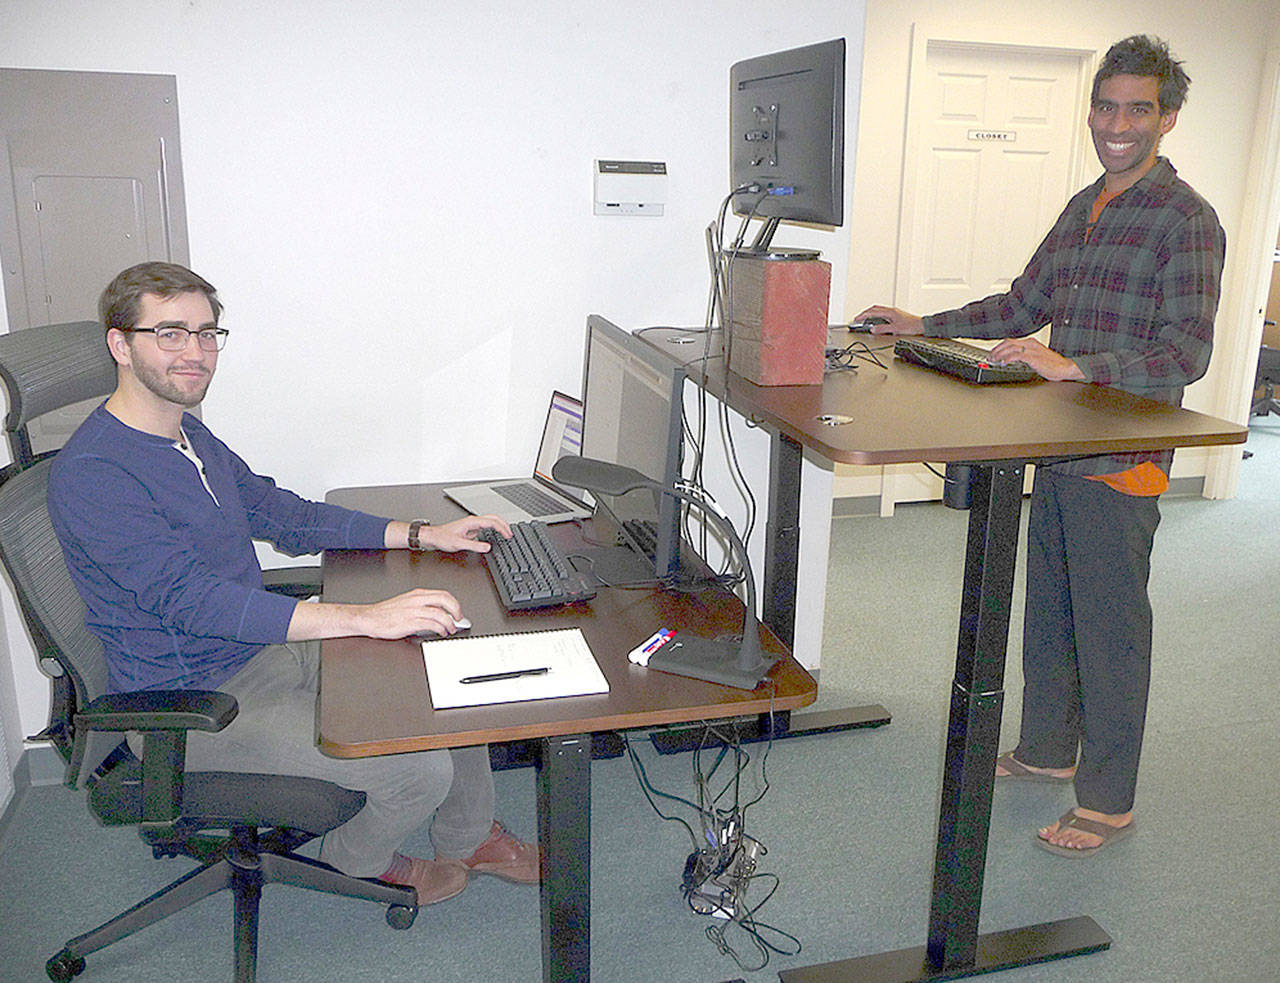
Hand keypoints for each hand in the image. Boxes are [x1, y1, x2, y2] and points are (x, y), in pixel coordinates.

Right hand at [351, 588, 467, 638]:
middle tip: (459, 618)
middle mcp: (417, 600)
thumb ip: (421, 605)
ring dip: (449, 623)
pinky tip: (441, 632)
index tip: (458, 611)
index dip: (454, 603)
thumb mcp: (406, 602)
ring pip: (440, 613)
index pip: (442, 594)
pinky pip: (431, 624)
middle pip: (444, 600)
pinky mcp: (410, 622)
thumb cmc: (385, 613)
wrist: (368, 618)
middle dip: (456, 610)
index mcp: (417, 594)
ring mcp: (413, 611)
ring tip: (451, 629)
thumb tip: (437, 612)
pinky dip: (440, 629)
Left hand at [420, 514, 511, 552]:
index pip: (492, 522)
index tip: (508, 535)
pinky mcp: (471, 529)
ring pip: (490, 521)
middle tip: (510, 533)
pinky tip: (495, 534)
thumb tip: (487, 547)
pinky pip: (486, 526)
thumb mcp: (459, 544)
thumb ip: (474, 545)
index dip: (502, 528)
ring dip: (499, 526)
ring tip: (506, 533)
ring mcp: (472, 524)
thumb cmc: (442, 538)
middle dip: (504, 525)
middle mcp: (473, 521)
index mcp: (471, 522)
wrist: (433, 537)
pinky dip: (494, 529)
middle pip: (493, 518)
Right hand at [853, 305, 923, 334]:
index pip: (872, 312)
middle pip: (874, 309)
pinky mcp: (896, 315)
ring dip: (871, 313)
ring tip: (865, 318)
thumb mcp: (895, 329)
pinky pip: (883, 313)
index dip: (863, 315)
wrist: (922, 325)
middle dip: (865, 313)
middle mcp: (891, 310)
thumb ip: (883, 329)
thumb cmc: (912, 326)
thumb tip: (873, 329)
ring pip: (879, 310)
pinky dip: (877, 315)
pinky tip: (876, 320)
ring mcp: (894, 312)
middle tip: (858, 318)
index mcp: (890, 312)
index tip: (856, 318)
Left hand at [988, 337, 1083, 380]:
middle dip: (996, 350)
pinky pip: (1017, 355)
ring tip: (994, 360)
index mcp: (1031, 343)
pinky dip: (1008, 358)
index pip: (1011, 341)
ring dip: (999, 354)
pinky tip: (1003, 363)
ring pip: (1010, 348)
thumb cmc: (1053, 365)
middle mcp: (1030, 344)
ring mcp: (1032, 350)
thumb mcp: (1036, 357)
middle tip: (990, 357)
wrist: (1065, 367)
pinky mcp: (1034, 357)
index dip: (999, 347)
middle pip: (1008, 343)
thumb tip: (1013, 360)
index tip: (993, 353)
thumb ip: (1025, 356)